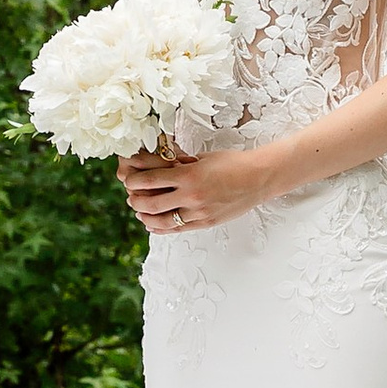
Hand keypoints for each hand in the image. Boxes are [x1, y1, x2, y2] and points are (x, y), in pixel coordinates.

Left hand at [119, 144, 272, 235]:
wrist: (259, 178)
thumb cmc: (232, 163)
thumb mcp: (203, 158)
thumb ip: (181, 165)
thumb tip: (161, 166)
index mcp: (189, 176)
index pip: (150, 180)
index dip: (134, 181)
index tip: (128, 179)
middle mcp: (191, 196)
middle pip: (151, 203)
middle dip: (136, 200)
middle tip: (130, 196)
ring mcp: (198, 213)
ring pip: (162, 221)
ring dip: (146, 216)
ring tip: (139, 211)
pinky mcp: (205, 223)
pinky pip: (178, 229)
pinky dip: (161, 228)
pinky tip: (153, 224)